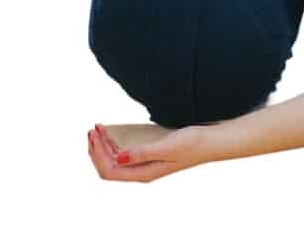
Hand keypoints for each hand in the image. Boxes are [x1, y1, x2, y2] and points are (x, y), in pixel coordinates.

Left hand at [87, 122, 211, 182]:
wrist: (211, 142)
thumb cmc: (192, 144)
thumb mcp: (166, 147)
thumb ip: (141, 153)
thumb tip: (118, 158)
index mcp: (144, 173)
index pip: (110, 170)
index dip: (97, 155)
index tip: (95, 134)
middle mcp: (141, 171)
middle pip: (108, 167)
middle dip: (96, 150)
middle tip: (92, 129)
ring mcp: (144, 164)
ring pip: (114, 160)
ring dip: (103, 146)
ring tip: (97, 129)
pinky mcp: (149, 155)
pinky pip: (123, 154)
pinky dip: (113, 144)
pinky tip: (111, 134)